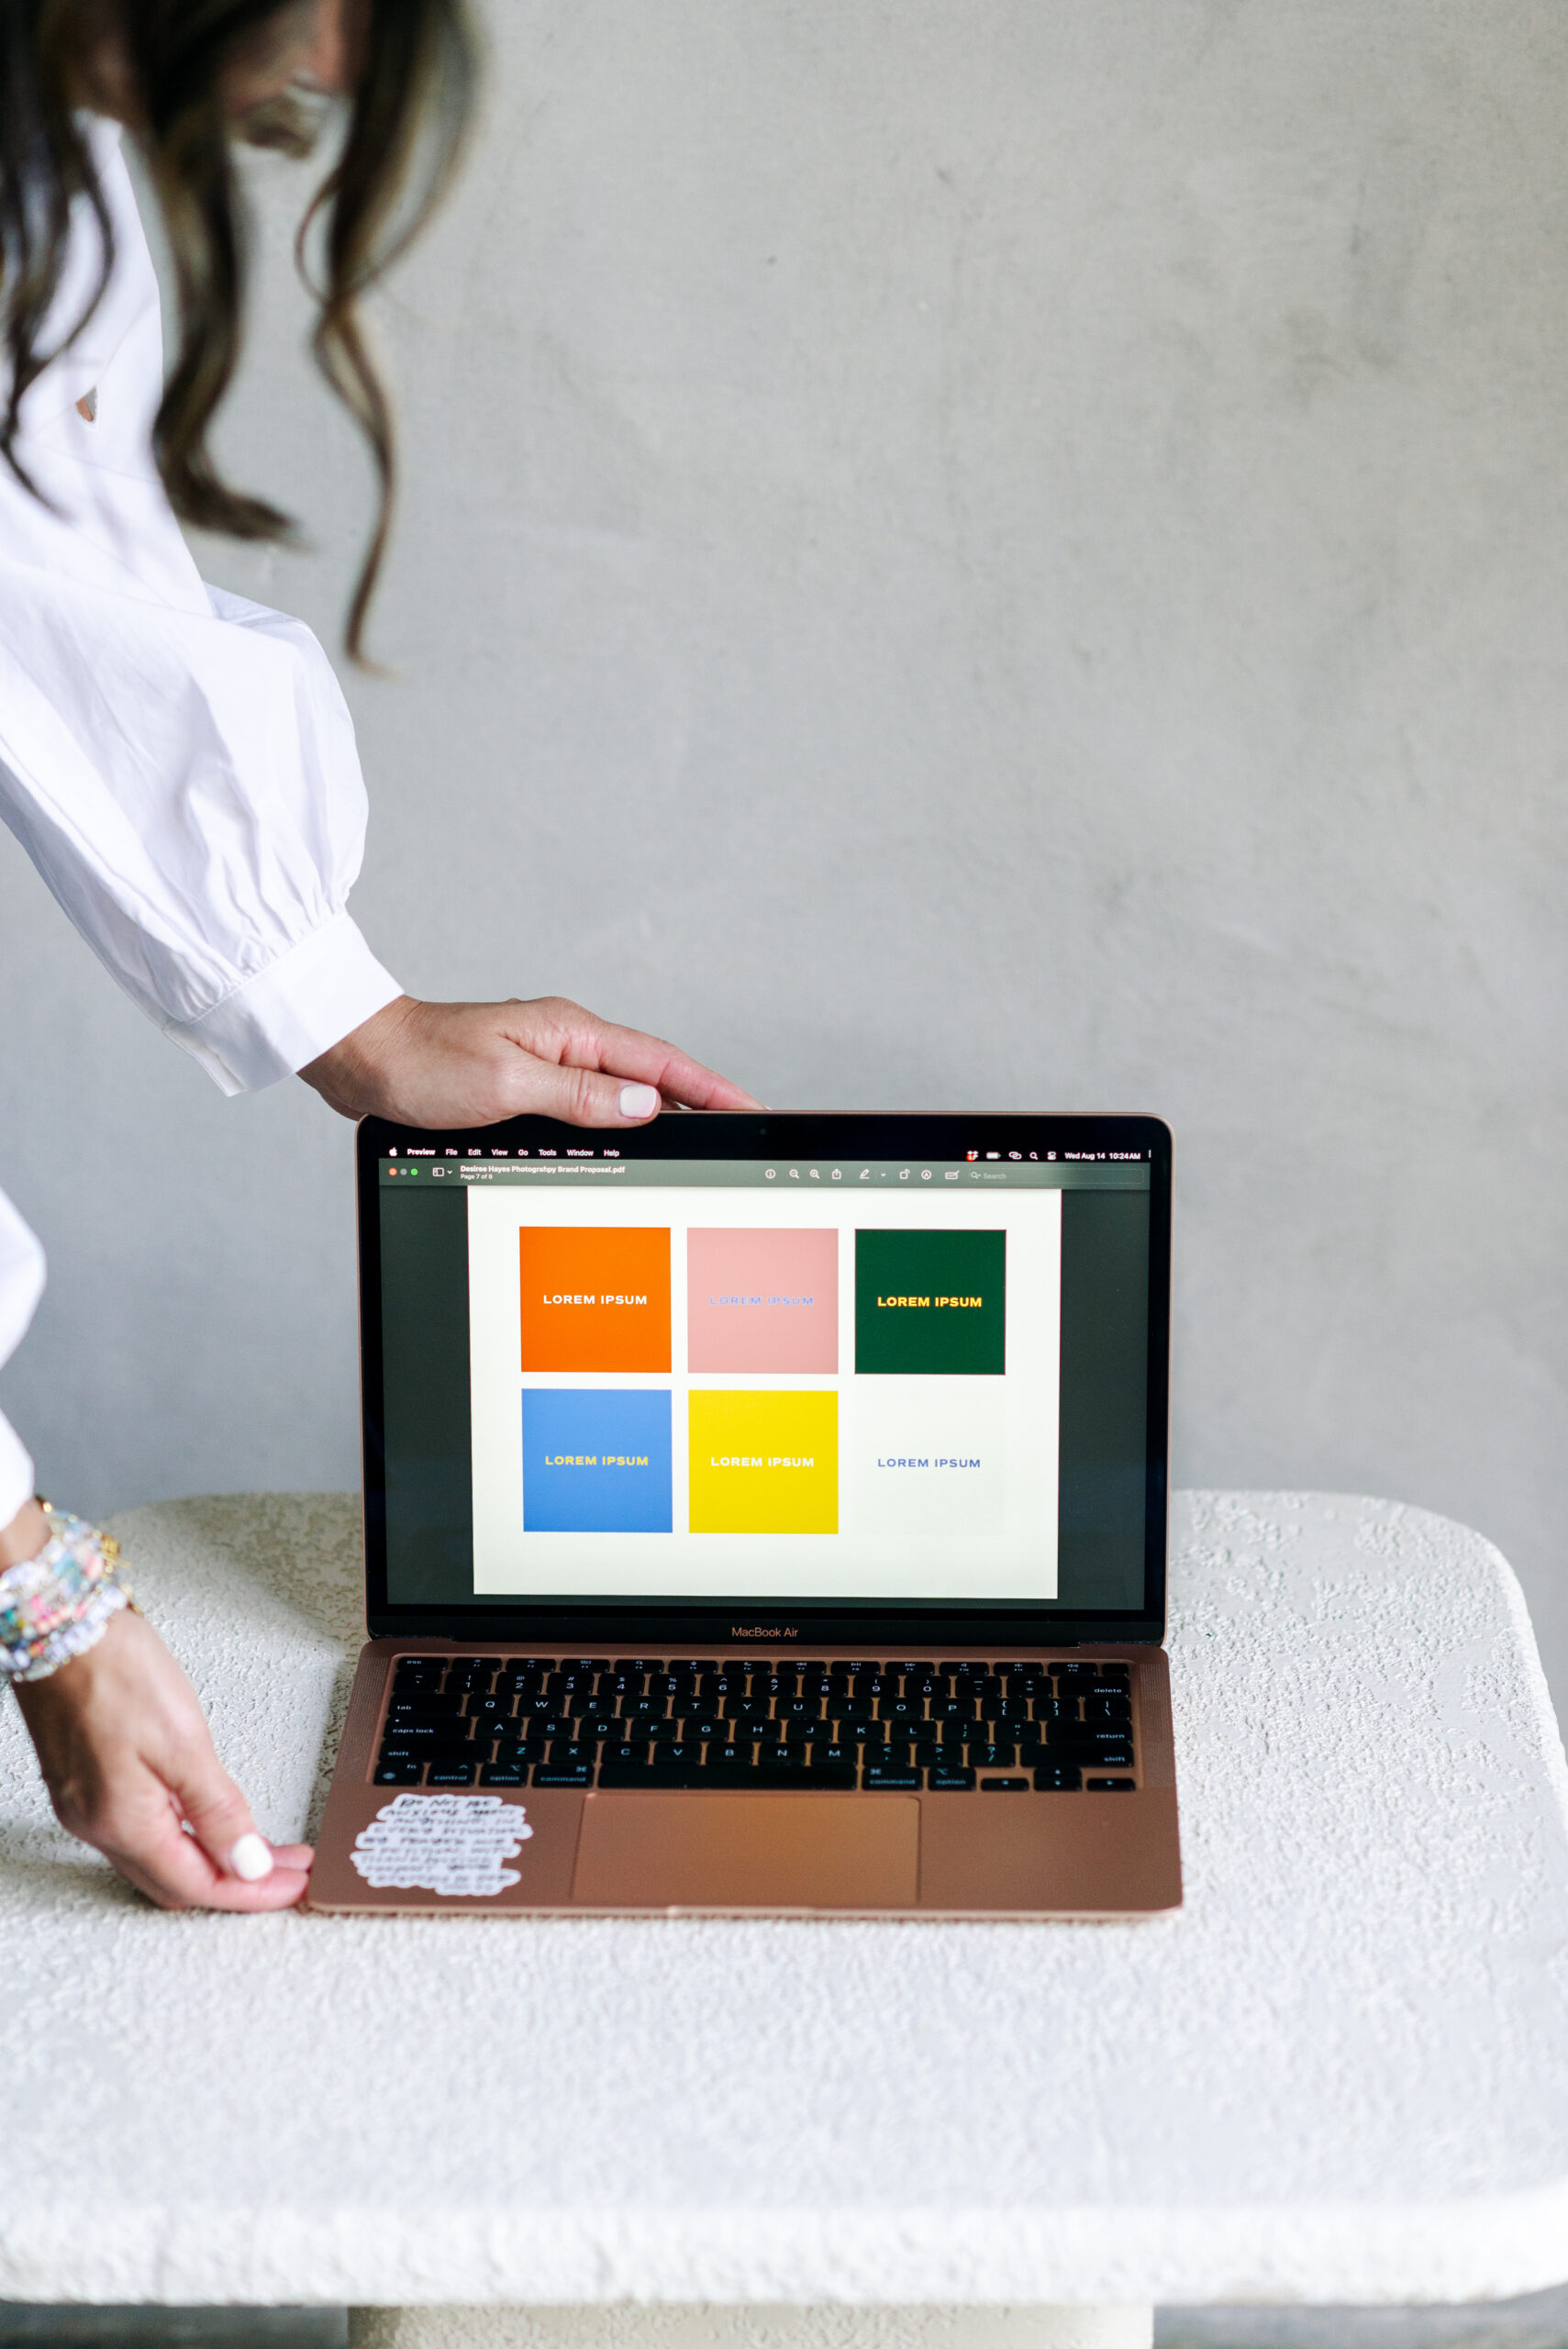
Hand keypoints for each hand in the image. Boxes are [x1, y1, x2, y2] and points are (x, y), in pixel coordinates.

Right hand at [11, 1604, 311, 1910]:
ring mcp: (86, 1806)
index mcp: (123, 1823)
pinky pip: (140, 1833)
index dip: (253, 1891)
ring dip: (210, 1861)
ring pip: (158, 1860)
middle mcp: (97, 1824)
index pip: (200, 1884)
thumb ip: (217, 1809)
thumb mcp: (184, 1741)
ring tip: (260, 1850)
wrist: (61, 1626)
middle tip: (287, 1870)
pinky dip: (182, 1837)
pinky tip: (205, 1824)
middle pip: (178, 1882)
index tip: (295, 1884)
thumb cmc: (115, 1670)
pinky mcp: (82, 1783)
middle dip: (237, 1881)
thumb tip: (247, 1863)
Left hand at [300, 994, 763, 1127]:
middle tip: (743, 1135)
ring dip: (660, 1120)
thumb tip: (643, 1106)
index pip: (661, 1064)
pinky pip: (587, 1108)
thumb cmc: (421, 1064)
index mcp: (569, 1033)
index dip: (712, 1089)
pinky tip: (624, 1151)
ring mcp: (546, 1064)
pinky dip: (615, 1129)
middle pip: (650, 1079)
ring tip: (700, 1149)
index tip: (753, 1109)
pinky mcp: (525, 1086)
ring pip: (619, 1096)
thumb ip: (578, 1094)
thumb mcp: (506, 1084)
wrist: (361, 1060)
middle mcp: (564, 1045)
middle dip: (700, 1105)